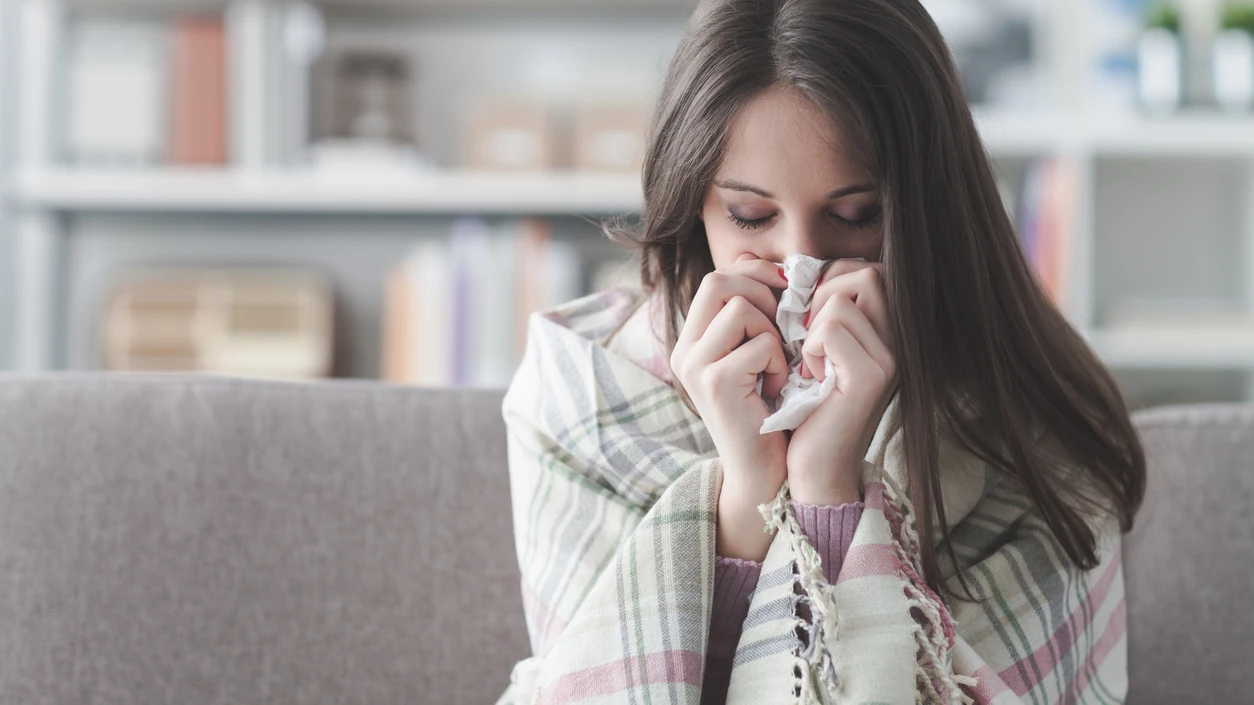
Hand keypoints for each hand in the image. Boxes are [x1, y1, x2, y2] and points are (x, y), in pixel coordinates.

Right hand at [670, 253, 788, 559]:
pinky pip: (760, 343)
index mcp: (692, 340)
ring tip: (777, 365)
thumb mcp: (757, 353)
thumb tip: (752, 256)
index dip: (756, 274)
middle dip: (765, 295)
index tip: (785, 293)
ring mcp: (695, 366)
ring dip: (773, 332)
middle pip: (721, 281)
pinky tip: (777, 388)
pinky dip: (779, 362)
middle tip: (784, 328)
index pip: (717, 276)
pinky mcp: (715, 383)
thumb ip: (752, 310)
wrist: (764, 473)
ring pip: (742, 308)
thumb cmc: (769, 412)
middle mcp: (685, 350)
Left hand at [786, 260, 898, 505]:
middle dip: (822, 295)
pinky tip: (812, 377)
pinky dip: (810, 349)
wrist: (813, 466)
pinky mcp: (871, 377)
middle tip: (806, 336)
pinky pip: (831, 329)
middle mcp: (898, 341)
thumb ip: (808, 307)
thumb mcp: (809, 348)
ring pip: (842, 300)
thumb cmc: (804, 407)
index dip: (829, 281)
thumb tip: (770, 264)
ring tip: (811, 363)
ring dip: (812, 328)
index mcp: (887, 332)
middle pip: (865, 274)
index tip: (808, 319)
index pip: (866, 270)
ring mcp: (890, 358)